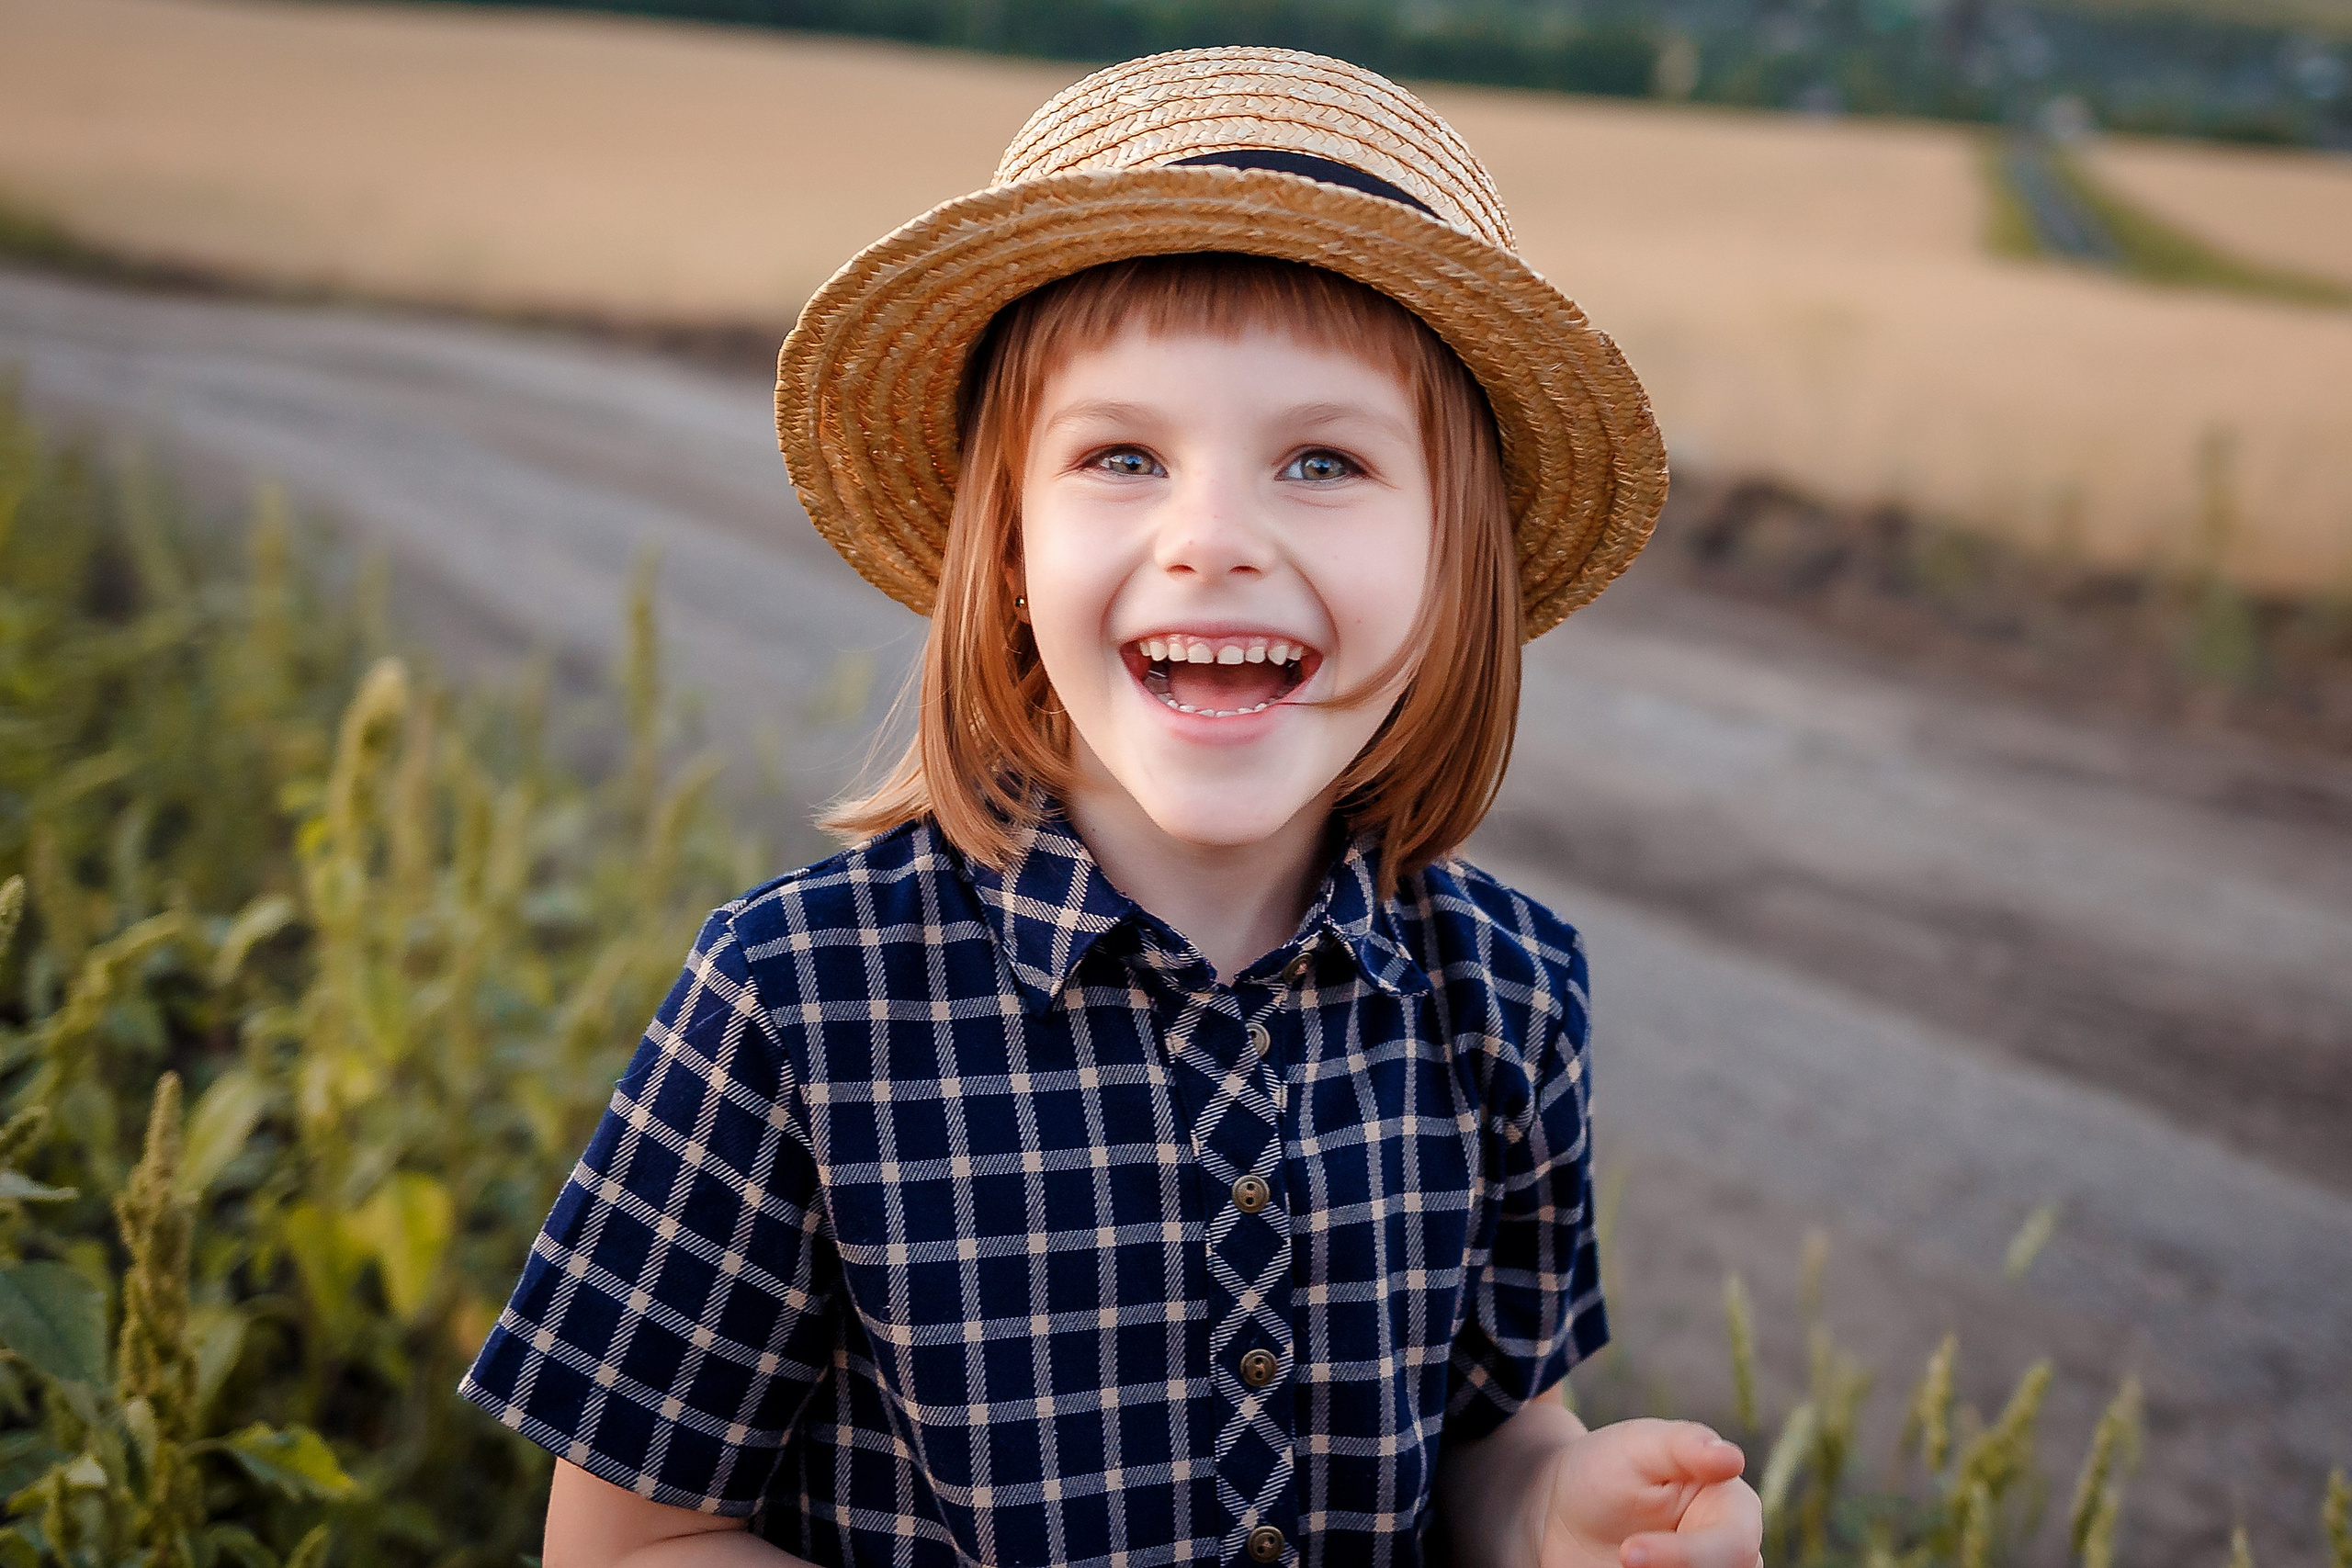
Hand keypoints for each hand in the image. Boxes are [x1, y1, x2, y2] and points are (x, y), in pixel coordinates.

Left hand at [1530, 1419, 1760, 1567]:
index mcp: (1734, 1510)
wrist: (1569, 1515)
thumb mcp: (1636, 1445)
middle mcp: (1733, 1555)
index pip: (1732, 1546)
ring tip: (1613, 1560)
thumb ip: (1684, 1446)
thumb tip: (1731, 1457)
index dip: (1685, 1556)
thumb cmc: (1608, 1469)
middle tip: (1618, 1558)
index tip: (1628, 1553)